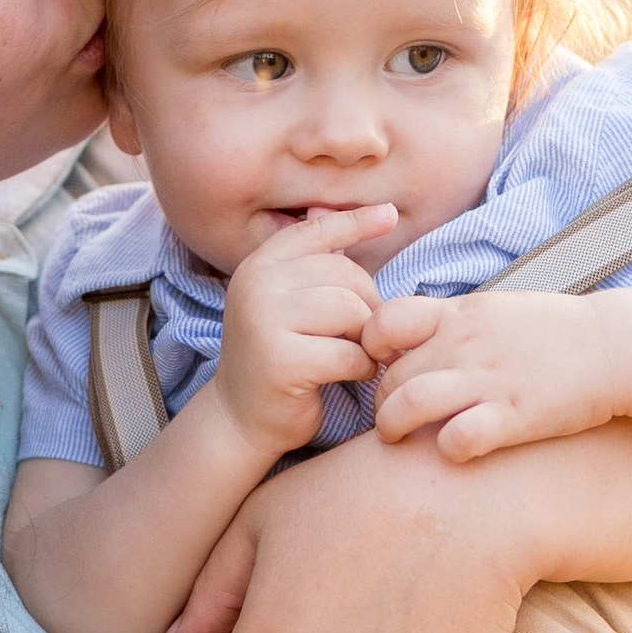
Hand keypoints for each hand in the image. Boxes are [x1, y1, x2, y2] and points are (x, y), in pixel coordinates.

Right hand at [211, 207, 394, 460]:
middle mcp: (256, 285)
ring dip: (368, 337)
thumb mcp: (291, 304)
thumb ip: (320, 266)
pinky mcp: (281, 360)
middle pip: (345, 275)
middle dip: (368, 305)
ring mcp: (264, 321)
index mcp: (259, 265)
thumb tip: (371, 214)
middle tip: (367, 335)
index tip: (390, 214)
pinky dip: (362, 367)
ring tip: (361, 353)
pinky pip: (349, 353)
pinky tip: (355, 375)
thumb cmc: (280, 357)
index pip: (316, 230)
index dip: (356, 221)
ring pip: (350, 310)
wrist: (241, 418)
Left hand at [367, 284, 621, 463]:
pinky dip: (446, 450)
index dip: (371, 347)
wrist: (613, 347)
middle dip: (379, 404)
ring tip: (397, 440)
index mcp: (459, 314)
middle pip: (390, 377)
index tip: (383, 366)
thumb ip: (452, 322)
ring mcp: (487, 381)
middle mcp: (465, 345)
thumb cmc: (553, 332)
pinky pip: (456, 440)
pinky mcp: (512, 417)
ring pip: (407, 406)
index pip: (385, 321)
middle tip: (389, 419)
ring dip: (392, 428)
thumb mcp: (496, 308)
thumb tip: (411, 340)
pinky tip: (454, 451)